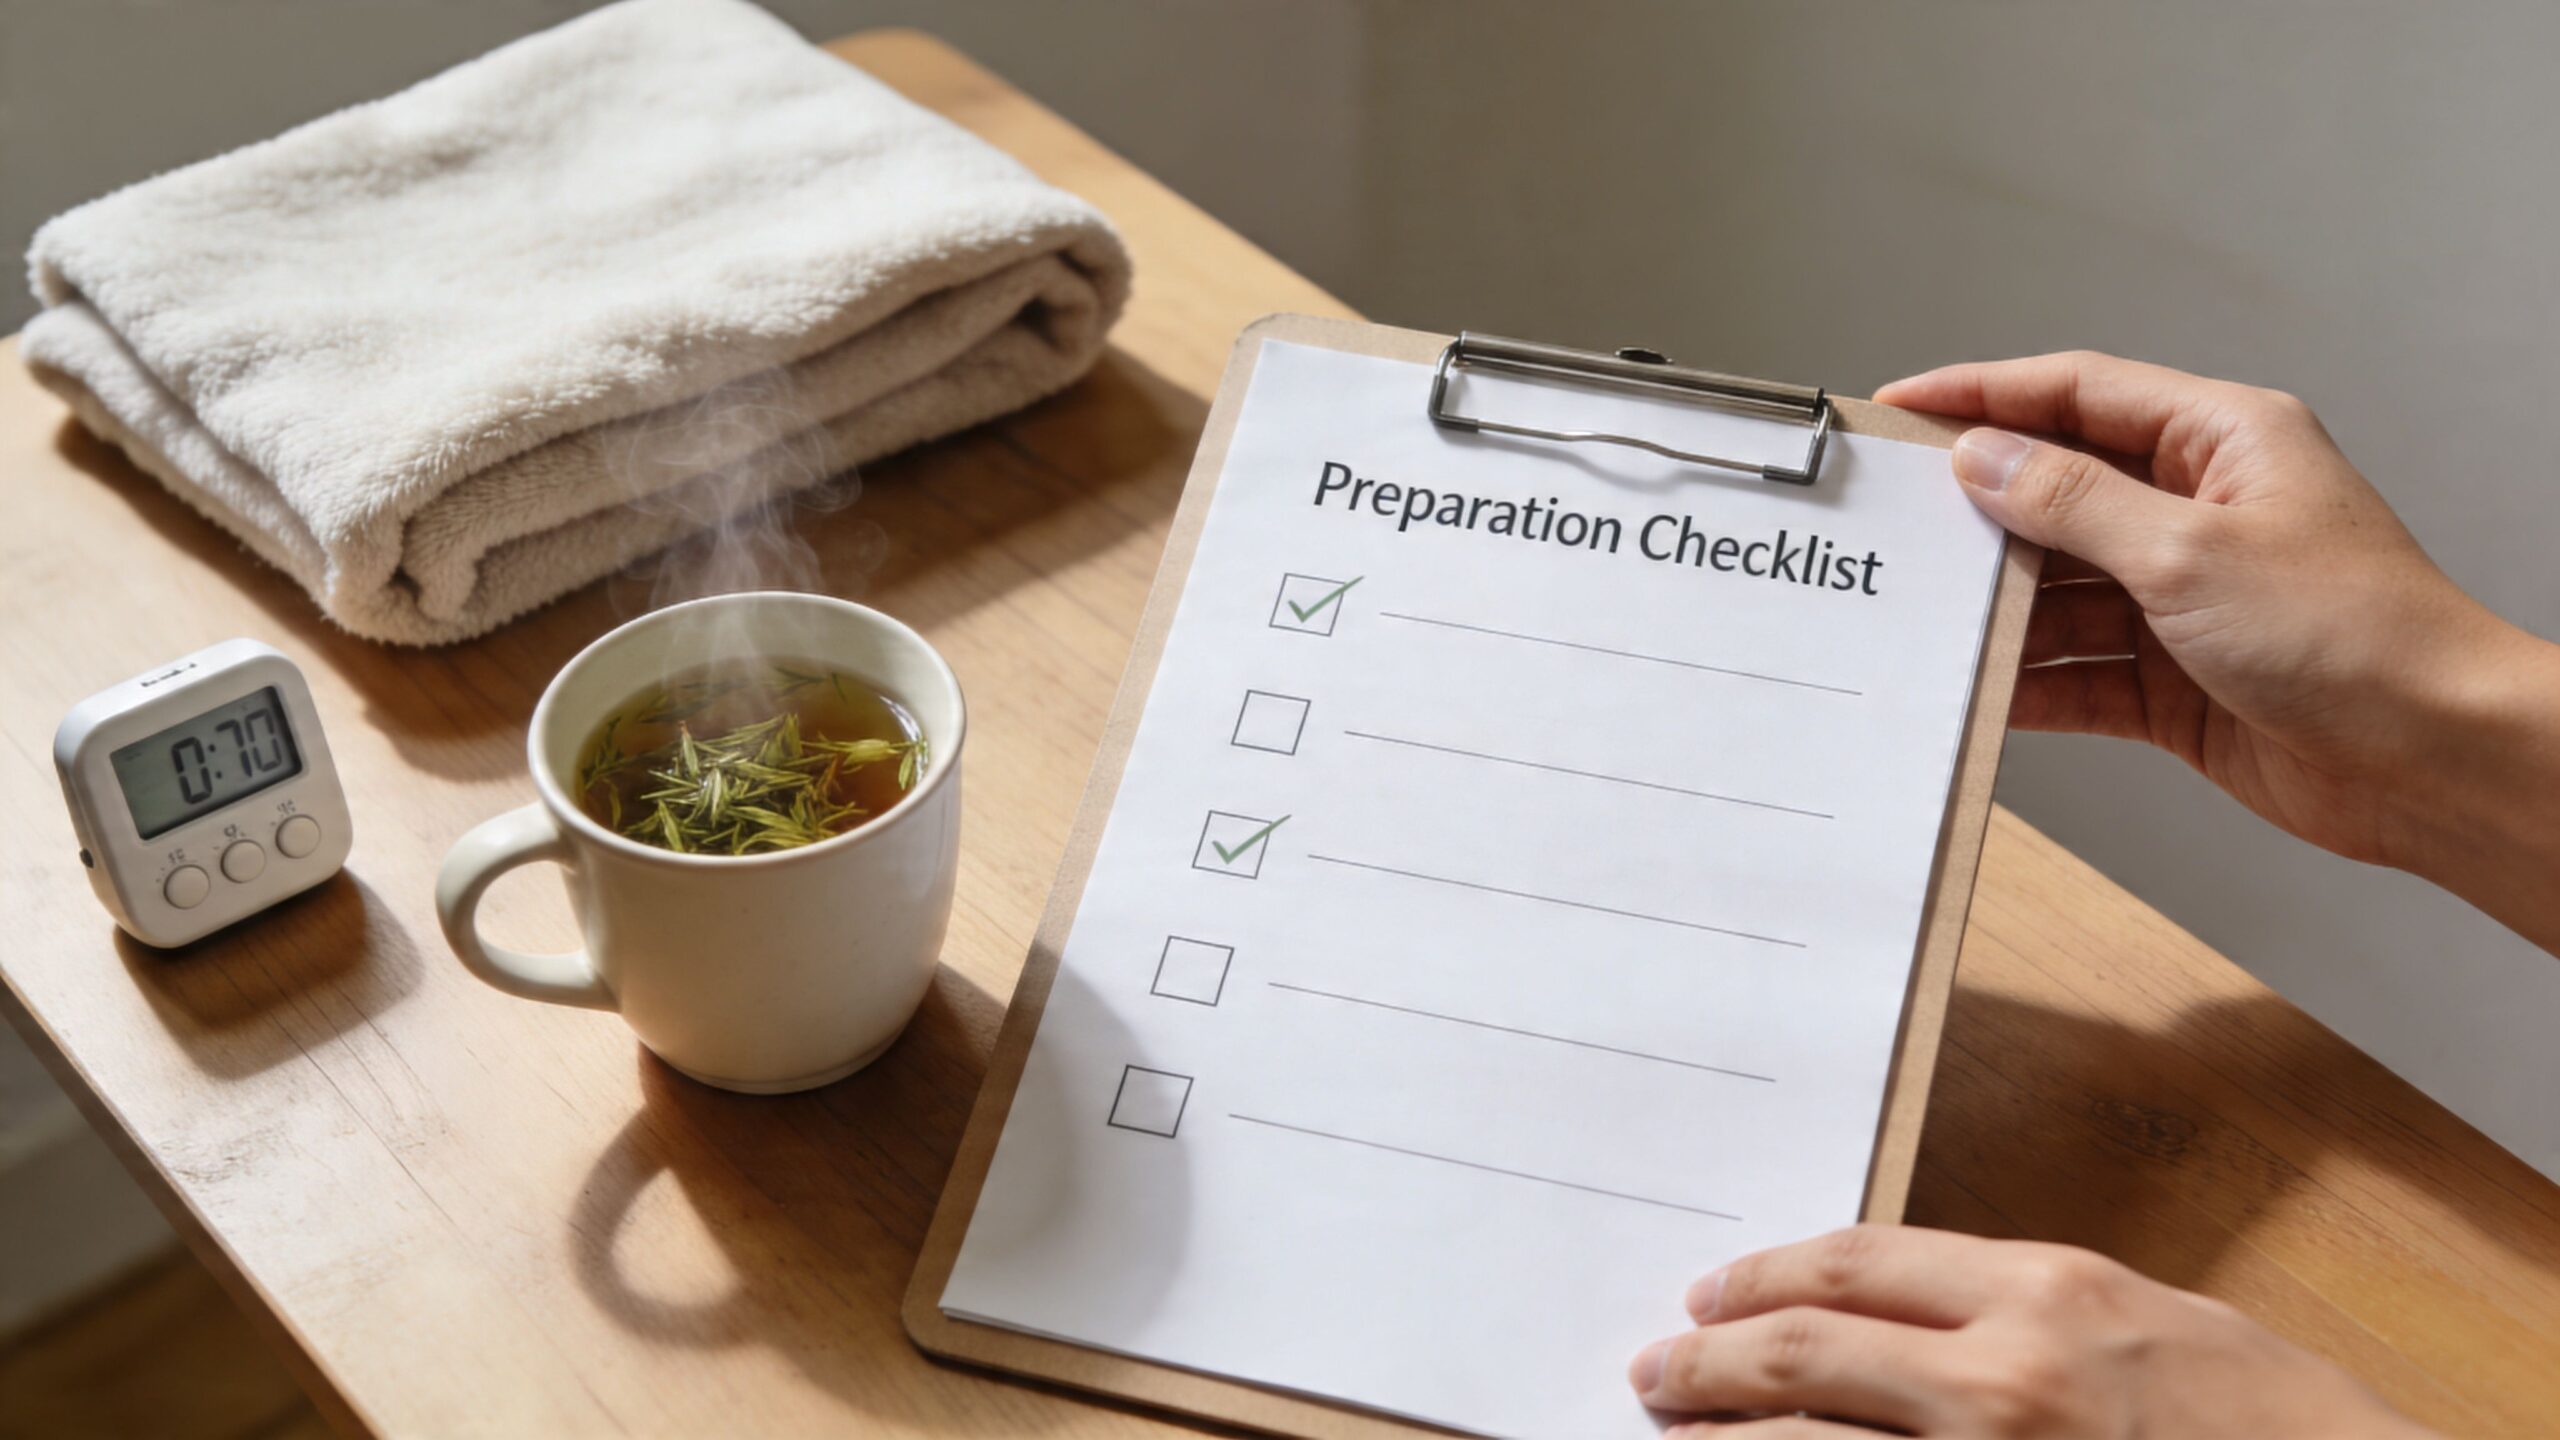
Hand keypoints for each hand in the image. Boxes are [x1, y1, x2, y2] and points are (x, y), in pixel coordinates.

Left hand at [1628, 1226, 2433, 1437]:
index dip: (1762, 1277)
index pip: (1852, 1264)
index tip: (1711, 1295)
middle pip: (1802, 1351)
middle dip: (1709, 1364)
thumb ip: (2014, 1305)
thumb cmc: (2264, 1417)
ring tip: (1674, 1435)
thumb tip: (1899, 1312)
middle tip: (1658, 1373)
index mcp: (2040, 1293)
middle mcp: (1999, 1379)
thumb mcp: (2139, 1316)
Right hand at [1876, 352, 2559, 954]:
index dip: (1984, 395)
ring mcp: (2188, 599)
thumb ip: (2074, 504)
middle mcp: (2203, 512)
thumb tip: (1986, 461)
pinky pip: (2079, 672)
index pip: (2079, 393)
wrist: (2434, 759)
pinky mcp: (2179, 682)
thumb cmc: (2358, 637)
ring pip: (2062, 590)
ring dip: (1999, 607)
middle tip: (1893, 522)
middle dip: (1979, 510)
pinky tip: (1979, 689)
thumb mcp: (2191, 552)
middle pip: (2060, 492)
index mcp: (2225, 443)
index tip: (1903, 408)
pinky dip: (2029, 682)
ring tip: (1924, 614)